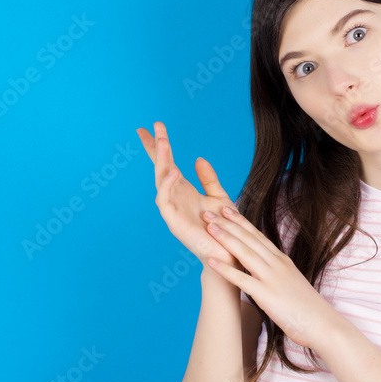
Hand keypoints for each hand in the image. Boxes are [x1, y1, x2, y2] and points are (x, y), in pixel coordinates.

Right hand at [136, 120, 242, 270]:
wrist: (228, 254)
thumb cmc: (223, 230)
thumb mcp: (219, 198)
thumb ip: (208, 179)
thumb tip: (198, 159)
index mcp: (183, 191)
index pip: (168, 164)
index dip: (159, 146)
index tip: (152, 126)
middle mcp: (174, 198)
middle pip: (161, 168)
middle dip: (157, 147)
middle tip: (154, 126)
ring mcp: (172, 210)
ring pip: (162, 181)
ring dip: (162, 161)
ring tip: (164, 142)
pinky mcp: (174, 223)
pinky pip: (165, 201)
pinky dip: (167, 186)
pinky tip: (173, 171)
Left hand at [200, 204, 336, 350]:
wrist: (324, 325)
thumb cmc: (307, 309)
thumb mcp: (291, 283)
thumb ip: (278, 274)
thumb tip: (264, 270)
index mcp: (283, 261)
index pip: (258, 236)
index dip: (240, 221)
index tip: (226, 209)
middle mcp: (277, 265)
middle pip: (249, 239)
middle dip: (228, 224)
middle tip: (208, 212)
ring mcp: (273, 278)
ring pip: (245, 253)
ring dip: (225, 238)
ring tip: (208, 227)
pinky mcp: (268, 295)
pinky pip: (243, 279)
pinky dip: (225, 269)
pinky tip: (211, 261)